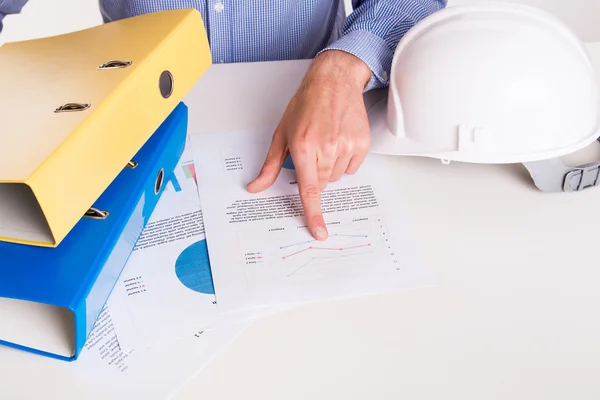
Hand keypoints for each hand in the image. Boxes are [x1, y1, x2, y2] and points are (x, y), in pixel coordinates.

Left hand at [247, 50, 371, 239]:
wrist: (334, 80)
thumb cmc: (305, 104)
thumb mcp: (282, 133)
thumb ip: (270, 166)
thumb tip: (255, 187)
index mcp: (304, 146)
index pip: (309, 189)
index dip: (313, 214)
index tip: (319, 232)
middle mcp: (327, 147)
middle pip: (322, 184)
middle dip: (315, 174)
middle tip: (313, 151)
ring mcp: (346, 145)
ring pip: (337, 177)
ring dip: (330, 167)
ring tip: (327, 140)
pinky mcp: (361, 143)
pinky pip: (352, 168)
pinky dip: (345, 160)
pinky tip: (339, 140)